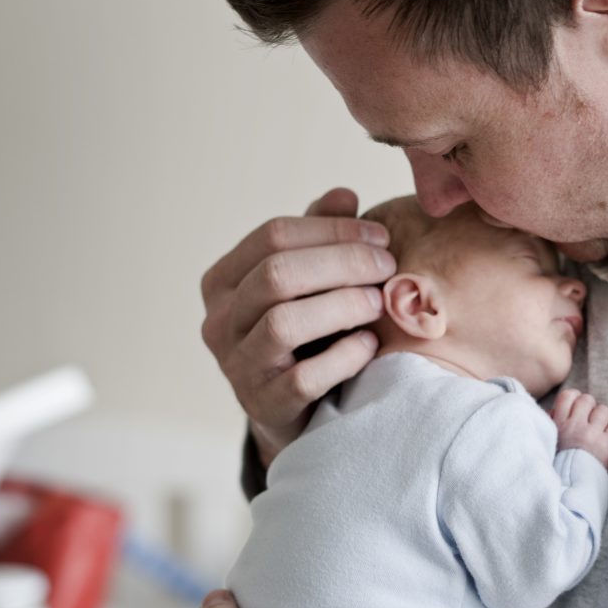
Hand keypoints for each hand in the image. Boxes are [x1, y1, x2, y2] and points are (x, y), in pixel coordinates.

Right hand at [201, 188, 395, 465]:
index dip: (332, 230)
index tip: (380, 235)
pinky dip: (344, 357)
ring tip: (379, 302)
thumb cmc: (305, 335)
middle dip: (341, 262)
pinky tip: (371, 346)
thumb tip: (344, 195)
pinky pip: (303, 379)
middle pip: (276, 274)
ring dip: (342, 306)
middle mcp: (219, 321)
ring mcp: (237, 366)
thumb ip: (320, 238)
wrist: (295, 411)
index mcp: (223, 280)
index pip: (272, 235)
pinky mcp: (264, 405)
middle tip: (387, 266)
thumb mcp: (307, 283)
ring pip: (283, 323)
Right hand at [552, 389, 607, 469]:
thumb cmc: (558, 462)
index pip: (568, 395)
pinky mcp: (606, 446)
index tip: (576, 408)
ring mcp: (591, 436)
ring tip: (597, 429)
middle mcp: (574, 427)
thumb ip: (552, 420)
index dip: (574, 399)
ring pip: (603, 410)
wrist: (570, 487)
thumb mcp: (548, 438)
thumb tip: (560, 407)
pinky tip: (603, 442)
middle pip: (587, 400)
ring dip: (601, 418)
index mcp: (558, 424)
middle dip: (589, 407)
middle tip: (587, 420)